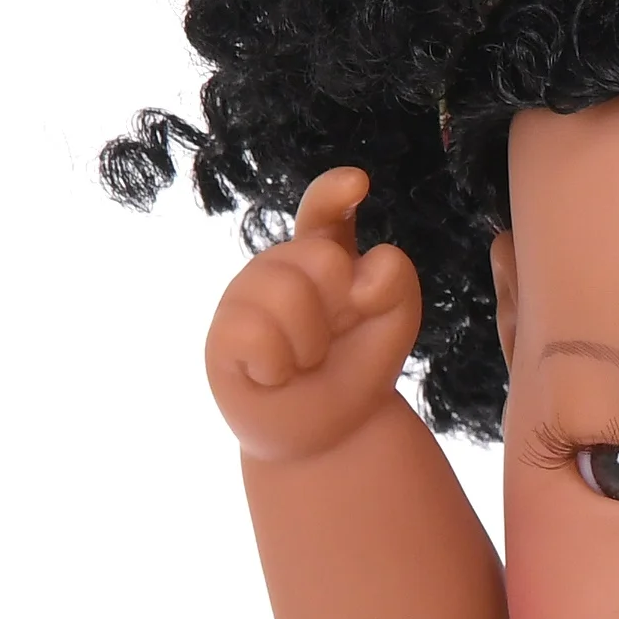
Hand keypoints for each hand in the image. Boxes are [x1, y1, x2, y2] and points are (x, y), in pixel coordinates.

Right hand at [203, 166, 424, 463]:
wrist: (328, 434)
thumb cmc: (357, 367)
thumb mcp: (396, 321)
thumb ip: (395, 281)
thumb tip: (361, 272)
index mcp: (324, 254)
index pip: (324, 211)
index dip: (335, 193)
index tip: (358, 184)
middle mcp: (281, 266)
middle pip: (320, 257)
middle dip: (339, 306)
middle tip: (330, 340)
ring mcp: (246, 295)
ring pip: (287, 292)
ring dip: (310, 343)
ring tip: (303, 362)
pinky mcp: (221, 333)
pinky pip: (254, 332)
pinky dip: (277, 365)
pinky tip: (273, 375)